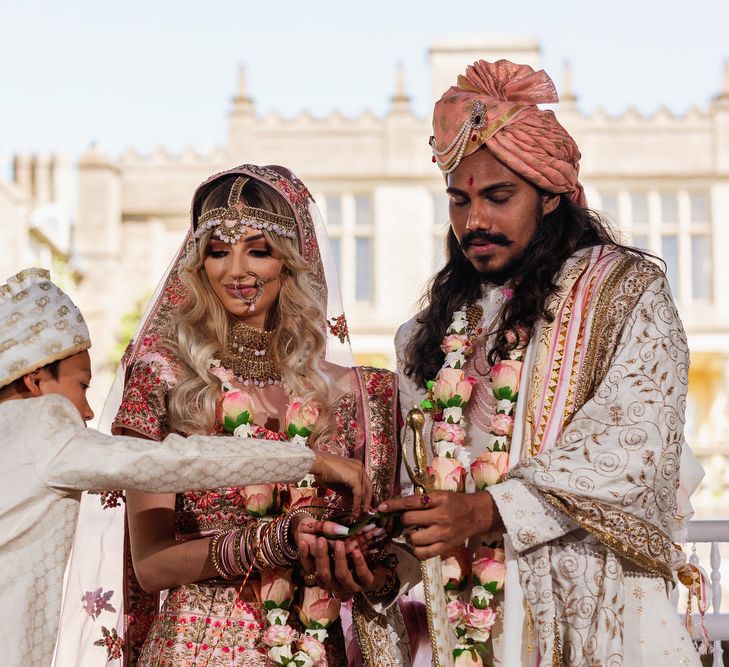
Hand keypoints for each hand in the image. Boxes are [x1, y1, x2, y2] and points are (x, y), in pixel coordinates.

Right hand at [298, 536, 382, 598]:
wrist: (367, 556)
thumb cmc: (342, 543)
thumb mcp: (329, 534)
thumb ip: (324, 530)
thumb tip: (322, 531)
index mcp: (322, 573)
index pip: (309, 567)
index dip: (305, 556)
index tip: (303, 542)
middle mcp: (334, 583)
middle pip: (324, 574)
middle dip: (322, 556)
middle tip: (321, 540)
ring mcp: (350, 584)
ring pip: (341, 576)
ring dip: (339, 559)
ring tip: (339, 543)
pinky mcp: (365, 582)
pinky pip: (362, 575)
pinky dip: (359, 564)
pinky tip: (356, 551)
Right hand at [310, 452, 371, 515]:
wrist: (317, 463)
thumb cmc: (324, 471)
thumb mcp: (339, 484)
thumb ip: (347, 492)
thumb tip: (354, 503)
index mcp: (357, 466)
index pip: (365, 483)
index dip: (366, 496)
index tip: (364, 505)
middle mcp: (360, 467)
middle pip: (368, 487)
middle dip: (367, 501)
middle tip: (365, 512)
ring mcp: (359, 471)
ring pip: (365, 491)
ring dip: (363, 504)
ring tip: (359, 514)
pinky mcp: (355, 477)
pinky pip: (358, 493)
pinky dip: (357, 503)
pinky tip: (355, 511)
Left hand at [378, 491, 502, 559]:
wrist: (475, 515)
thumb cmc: (454, 502)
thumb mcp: (439, 495)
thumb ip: (421, 500)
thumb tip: (396, 506)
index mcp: (438, 500)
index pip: (410, 502)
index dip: (393, 505)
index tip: (381, 507)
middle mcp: (441, 516)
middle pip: (409, 520)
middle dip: (403, 520)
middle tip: (407, 520)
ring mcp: (443, 533)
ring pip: (414, 538)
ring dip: (409, 535)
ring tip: (415, 531)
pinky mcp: (445, 547)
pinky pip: (423, 553)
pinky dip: (416, 549)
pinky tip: (419, 543)